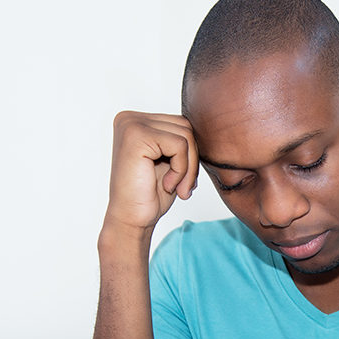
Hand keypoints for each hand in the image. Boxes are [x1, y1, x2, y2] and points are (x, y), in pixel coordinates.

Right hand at [105, 111, 199, 232]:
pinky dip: (181, 170)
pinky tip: (167, 186)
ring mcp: (131, 124)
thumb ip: (182, 141)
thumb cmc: (150, 195)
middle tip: (184, 187)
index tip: (183, 180)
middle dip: (191, 159)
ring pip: (185, 134)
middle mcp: (130, 118)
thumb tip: (209, 128)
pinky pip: (179, 145)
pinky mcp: (136, 136)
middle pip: (185, 125)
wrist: (132, 220)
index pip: (180, 124)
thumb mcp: (170, 162)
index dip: (190, 154)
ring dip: (188, 167)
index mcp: (136, 121)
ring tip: (176, 187)